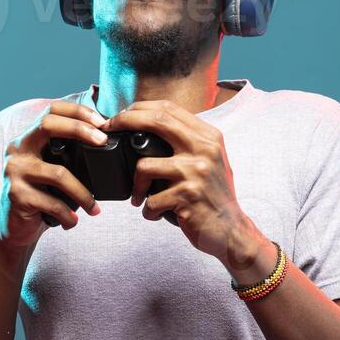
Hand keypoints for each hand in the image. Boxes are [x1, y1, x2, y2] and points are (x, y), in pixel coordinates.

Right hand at [0, 100, 106, 247]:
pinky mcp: (16, 194)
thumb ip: (67, 155)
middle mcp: (17, 150)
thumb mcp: (51, 171)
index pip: (51, 110)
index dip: (77, 111)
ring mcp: (14, 171)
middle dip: (80, 129)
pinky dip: (68, 215)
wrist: (14, 229)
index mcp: (27, 139)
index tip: (102, 122)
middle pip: (48, 125)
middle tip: (103, 142)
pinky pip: (53, 203)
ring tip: (95, 208)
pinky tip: (73, 222)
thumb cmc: (40, 198)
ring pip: (58, 173)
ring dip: (83, 193)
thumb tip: (105, 144)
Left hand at [100, 99, 250, 261]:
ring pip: (144, 166)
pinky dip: (149, 211)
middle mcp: (205, 149)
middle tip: (107, 131)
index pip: (169, 108)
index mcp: (208, 136)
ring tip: (140, 198)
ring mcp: (197, 171)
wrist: (232, 231)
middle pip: (156, 121)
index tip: (119, 116)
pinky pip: (152, 200)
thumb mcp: (208, 160)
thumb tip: (146, 127)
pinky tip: (157, 214)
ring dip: (136, 187)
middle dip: (124, 121)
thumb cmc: (212, 196)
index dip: (139, 108)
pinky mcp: (188, 196)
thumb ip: (186, 142)